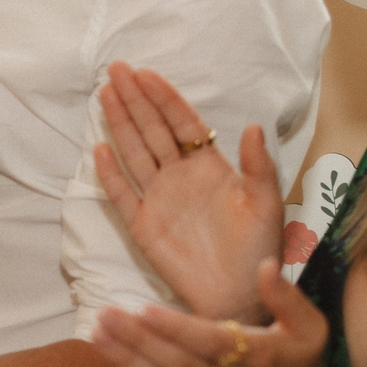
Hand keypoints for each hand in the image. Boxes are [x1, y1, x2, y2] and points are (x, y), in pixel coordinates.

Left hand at [87, 263, 339, 366]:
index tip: (144, 308)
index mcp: (259, 359)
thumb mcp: (309, 327)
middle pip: (177, 363)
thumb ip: (286, 296)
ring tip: (97, 332)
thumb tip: (265, 265)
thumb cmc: (300, 364)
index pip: (209, 343)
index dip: (175, 328)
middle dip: (137, 340)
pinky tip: (111, 358)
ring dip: (126, 358)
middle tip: (105, 314)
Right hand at [92, 61, 284, 322]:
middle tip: (117, 70)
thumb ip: (258, 166)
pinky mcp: (143, 226)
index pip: (182, 124)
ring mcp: (159, 199)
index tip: (146, 73)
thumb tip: (254, 126)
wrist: (240, 296)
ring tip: (105, 94)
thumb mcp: (266, 204)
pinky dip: (110, 174)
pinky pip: (121, 195)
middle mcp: (181, 178)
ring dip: (120, 124)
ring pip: (134, 153)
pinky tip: (100, 149)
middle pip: (152, 130)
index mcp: (211, 168)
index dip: (164, 98)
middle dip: (135, 99)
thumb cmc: (259, 251)